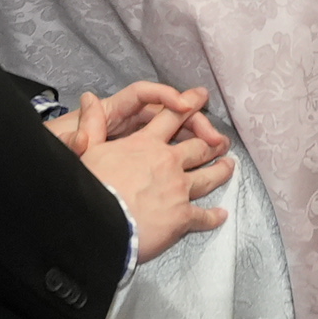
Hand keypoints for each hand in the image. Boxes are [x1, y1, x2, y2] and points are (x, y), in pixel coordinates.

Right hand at [68, 87, 233, 259]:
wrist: (99, 222)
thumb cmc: (92, 185)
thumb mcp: (87, 149)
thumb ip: (92, 123)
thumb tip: (88, 97)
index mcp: (147, 143)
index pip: (172, 117)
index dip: (189, 104)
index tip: (202, 96)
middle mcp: (169, 162)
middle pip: (198, 147)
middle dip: (212, 141)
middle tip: (223, 139)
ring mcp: (179, 189)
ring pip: (208, 177)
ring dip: (221, 171)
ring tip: (230, 166)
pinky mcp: (183, 217)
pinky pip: (203, 216)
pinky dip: (214, 216)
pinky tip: (222, 214)